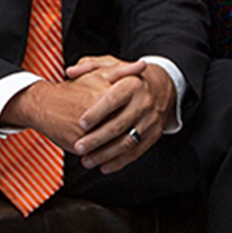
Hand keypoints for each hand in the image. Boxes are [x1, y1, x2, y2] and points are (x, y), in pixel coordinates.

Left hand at [64, 55, 175, 172]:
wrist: (160, 87)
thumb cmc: (128, 78)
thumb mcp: (111, 65)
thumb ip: (89, 66)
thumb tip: (70, 71)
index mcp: (132, 84)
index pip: (113, 100)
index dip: (96, 112)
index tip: (80, 122)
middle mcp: (144, 103)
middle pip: (119, 125)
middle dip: (97, 139)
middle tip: (79, 146)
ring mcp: (150, 121)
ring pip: (127, 142)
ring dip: (106, 154)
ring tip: (87, 160)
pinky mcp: (153, 135)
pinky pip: (136, 152)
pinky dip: (120, 162)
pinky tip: (104, 166)